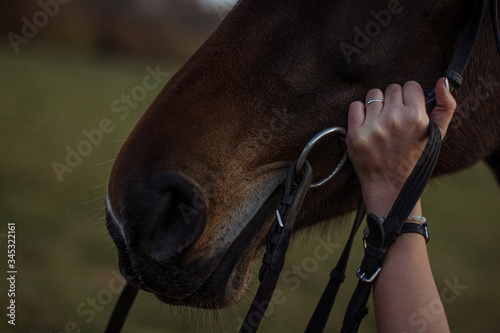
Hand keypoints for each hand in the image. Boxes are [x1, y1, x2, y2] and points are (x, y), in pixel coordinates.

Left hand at [346, 78, 455, 215]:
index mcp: (416, 118)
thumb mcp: (437, 135)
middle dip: (393, 100)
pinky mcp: (355, 133)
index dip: (409, 97)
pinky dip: (359, 112)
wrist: (389, 184)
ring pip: (373, 94)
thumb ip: (446, 107)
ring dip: (376, 104)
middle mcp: (394, 120)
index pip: (410, 86)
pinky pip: (355, 106)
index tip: (407, 109)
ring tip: (380, 121)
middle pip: (391, 88)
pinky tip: (367, 124)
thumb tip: (442, 81)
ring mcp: (373, 126)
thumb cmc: (414, 158)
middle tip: (394, 117)